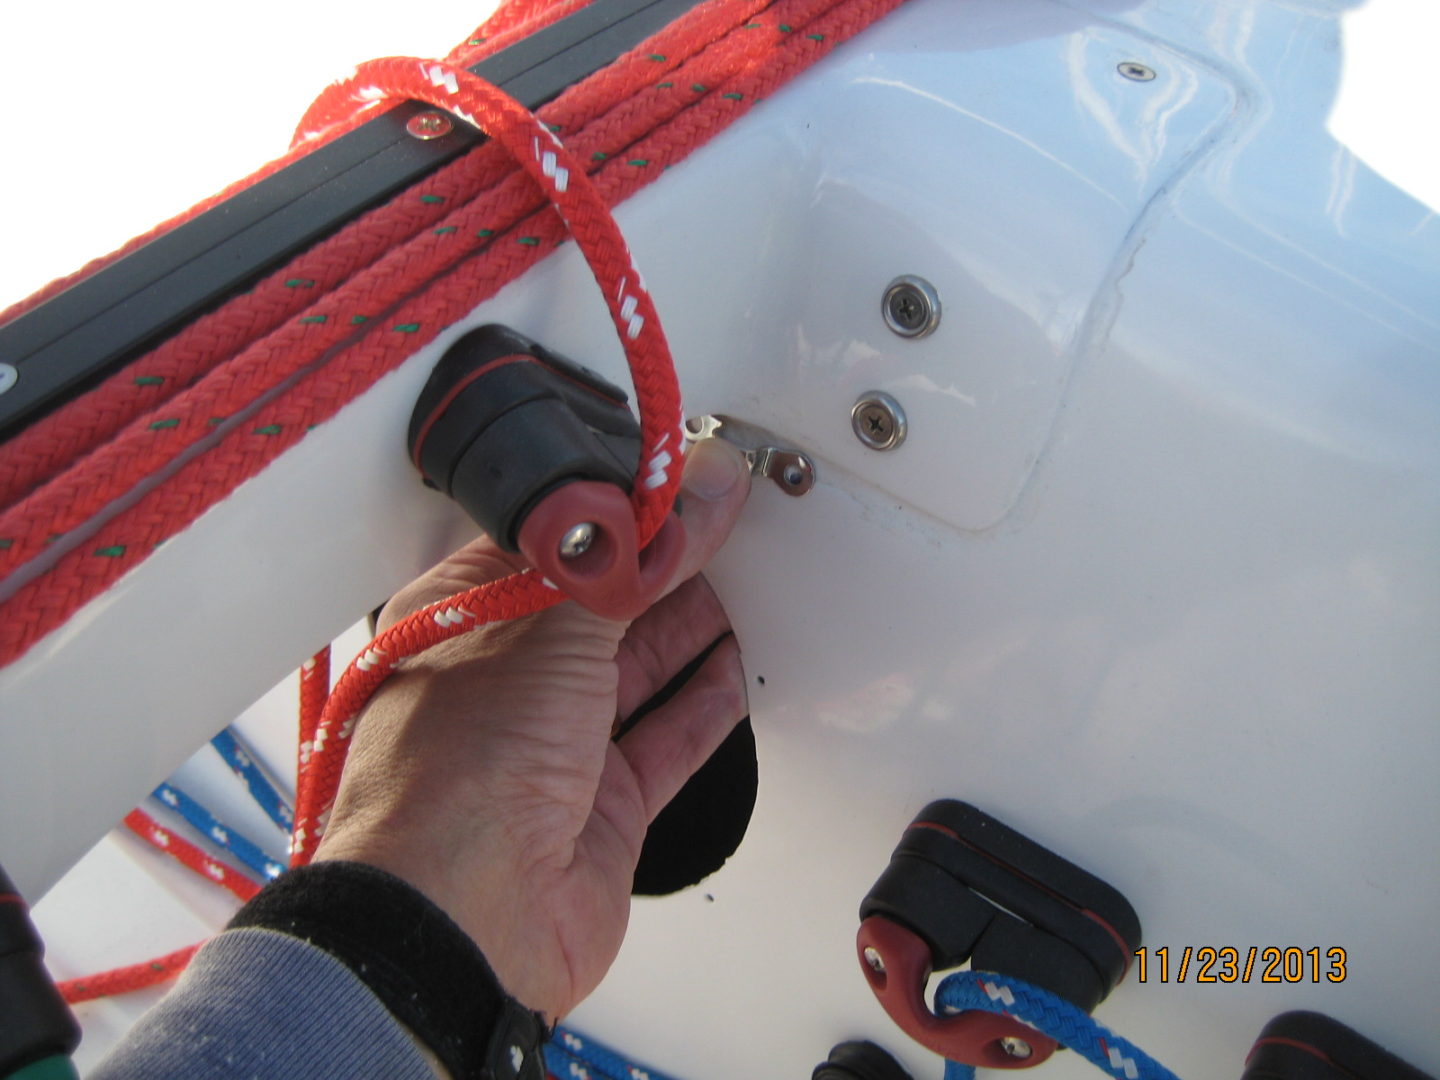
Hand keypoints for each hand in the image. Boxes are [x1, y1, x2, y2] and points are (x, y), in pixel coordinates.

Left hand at [312, 437, 751, 1021]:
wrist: (461, 920)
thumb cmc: (456, 775)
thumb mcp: (553, 632)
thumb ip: (639, 559)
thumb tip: (700, 490)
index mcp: (460, 621)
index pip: (550, 546)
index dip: (616, 512)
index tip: (676, 481)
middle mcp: (502, 682)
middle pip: (598, 608)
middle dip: (661, 566)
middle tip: (722, 520)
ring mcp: (551, 747)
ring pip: (633, 671)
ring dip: (688, 628)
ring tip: (741, 579)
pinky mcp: (599, 805)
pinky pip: (663, 739)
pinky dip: (702, 705)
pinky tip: (732, 670)